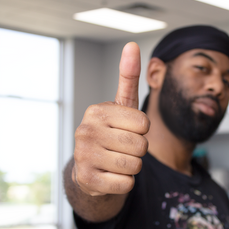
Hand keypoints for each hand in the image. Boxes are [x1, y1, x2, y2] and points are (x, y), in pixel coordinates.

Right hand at [73, 42, 149, 196]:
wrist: (90, 170)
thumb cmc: (111, 134)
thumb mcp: (121, 107)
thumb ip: (128, 78)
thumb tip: (132, 45)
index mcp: (97, 111)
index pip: (144, 124)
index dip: (142, 131)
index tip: (127, 131)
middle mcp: (85, 131)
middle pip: (141, 146)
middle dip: (138, 151)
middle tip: (122, 149)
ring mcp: (83, 156)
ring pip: (134, 166)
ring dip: (132, 167)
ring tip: (116, 161)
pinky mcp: (86, 180)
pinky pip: (126, 184)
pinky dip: (124, 183)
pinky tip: (110, 175)